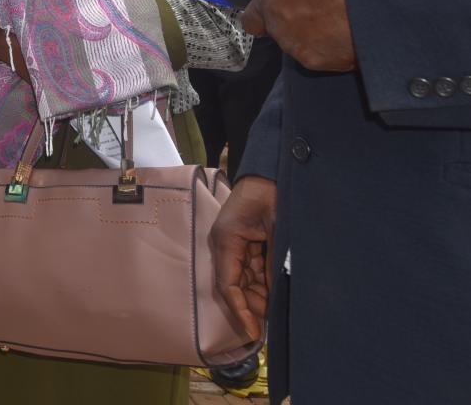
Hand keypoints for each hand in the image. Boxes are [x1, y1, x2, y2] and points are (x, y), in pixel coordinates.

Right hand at [209, 175, 276, 341]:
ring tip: (278, 308)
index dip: (241, 311)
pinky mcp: (245, 242)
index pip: (228, 285)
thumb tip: (275, 294)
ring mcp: (235, 244)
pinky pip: (251, 269)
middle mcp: (226, 245)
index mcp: (226, 240)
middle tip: (273, 323)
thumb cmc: (271, 194)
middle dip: (253, 305)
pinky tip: (275, 291)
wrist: (272, 171)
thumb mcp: (276, 230)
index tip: (255, 332)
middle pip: (234, 286)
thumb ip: (273, 261)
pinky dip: (263, 282)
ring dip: (259, 295)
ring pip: (243, 280)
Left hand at [241, 0, 354, 70]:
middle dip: (299, 22)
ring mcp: (303, 47)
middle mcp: (280, 28)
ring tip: (342, 18)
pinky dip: (340, 49)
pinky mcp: (327, 63)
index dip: (264, 13)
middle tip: (323, 7)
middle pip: (283, 31)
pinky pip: (330, 58)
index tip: (282, 7)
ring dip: (318, 36)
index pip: (252, 17)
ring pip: (306, 45)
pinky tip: (355, 33)